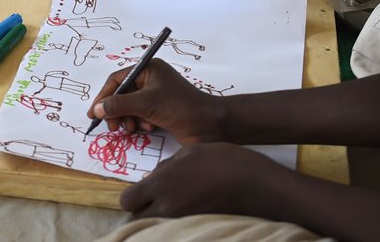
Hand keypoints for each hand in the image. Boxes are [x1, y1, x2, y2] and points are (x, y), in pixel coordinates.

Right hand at [87, 59, 224, 144]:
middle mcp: (151, 79)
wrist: (209, 125)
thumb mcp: (146, 104)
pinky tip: (149, 128)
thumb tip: (97, 109)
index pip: (117, 80)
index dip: (104, 96)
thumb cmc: (180, 107)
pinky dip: (140, 123)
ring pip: (130, 107)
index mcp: (148, 68)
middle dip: (116, 111)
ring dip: (129, 119)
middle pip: (122, 94)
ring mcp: (156, 95)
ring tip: (133, 128)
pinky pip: (140, 115)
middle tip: (113, 127)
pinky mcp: (161, 110)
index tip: (94, 113)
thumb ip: (119, 105)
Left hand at [120, 143, 276, 218]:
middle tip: (154, 200)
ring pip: (155, 226)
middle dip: (141, 211)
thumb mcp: (188, 153)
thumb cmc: (221, 160)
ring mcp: (181, 220)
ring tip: (172, 205)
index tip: (142, 190)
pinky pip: (174, 228)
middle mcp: (167, 206)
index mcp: (162, 183)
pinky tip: (187, 210)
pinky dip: (174, 222)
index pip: (127, 200)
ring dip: (156, 218)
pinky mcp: (195, 226)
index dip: (132, 196)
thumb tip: (153, 179)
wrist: (252, 182)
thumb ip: (165, 167)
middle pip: (137, 219)